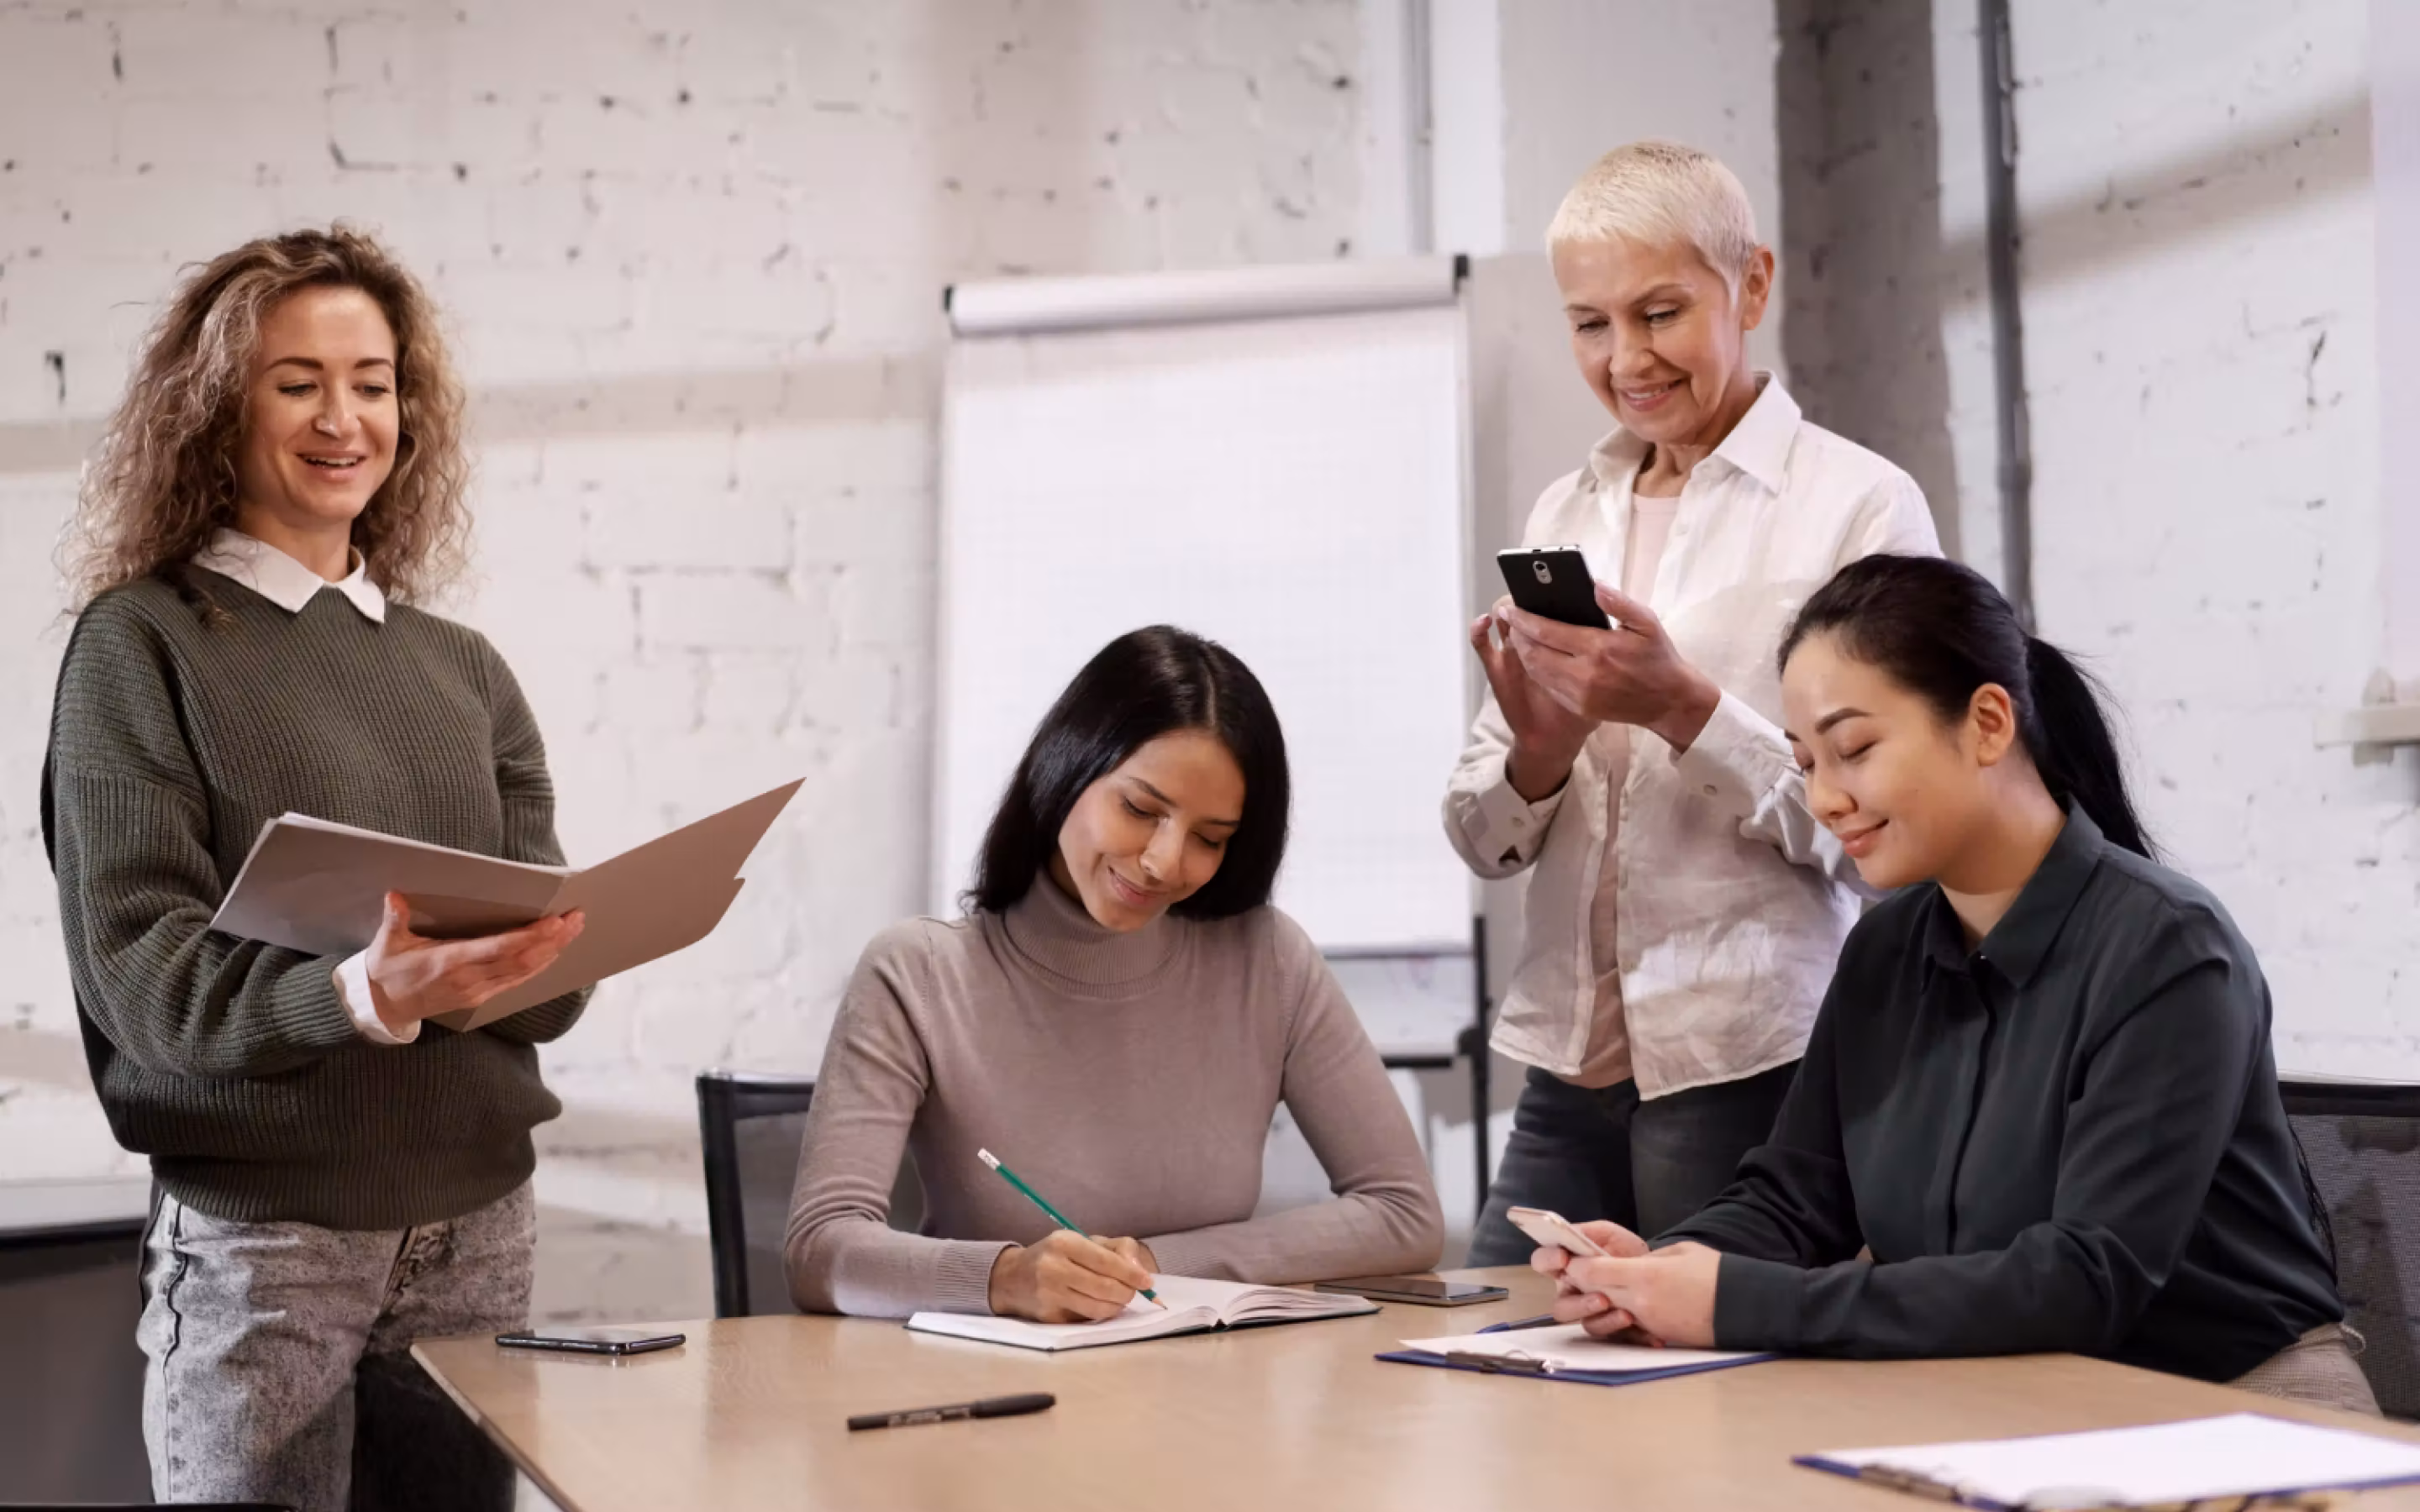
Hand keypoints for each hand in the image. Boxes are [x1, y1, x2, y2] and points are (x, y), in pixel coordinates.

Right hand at [364, 892, 583, 1031]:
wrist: (384, 1007)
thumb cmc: (387, 970)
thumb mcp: (386, 943)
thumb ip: (394, 919)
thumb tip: (395, 896)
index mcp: (448, 962)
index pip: (499, 949)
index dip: (530, 937)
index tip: (554, 921)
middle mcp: (469, 979)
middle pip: (521, 960)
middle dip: (553, 940)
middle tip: (576, 918)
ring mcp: (477, 991)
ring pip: (524, 971)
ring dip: (553, 951)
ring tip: (574, 929)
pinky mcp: (481, 997)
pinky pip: (517, 981)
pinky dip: (539, 966)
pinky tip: (555, 952)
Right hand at [987, 1231, 1157, 1322]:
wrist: (1012, 1277)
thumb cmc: (1056, 1256)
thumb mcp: (1083, 1242)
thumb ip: (1116, 1249)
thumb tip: (1139, 1272)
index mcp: (1064, 1243)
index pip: (1106, 1261)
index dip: (1130, 1273)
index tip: (1147, 1282)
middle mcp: (1053, 1268)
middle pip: (1104, 1287)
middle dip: (1126, 1292)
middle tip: (1132, 1293)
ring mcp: (1049, 1294)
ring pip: (1098, 1308)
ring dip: (1116, 1306)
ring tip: (1118, 1299)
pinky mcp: (1048, 1316)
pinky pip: (1085, 1319)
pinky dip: (1100, 1314)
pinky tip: (1100, 1306)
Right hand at [1470, 599, 1596, 799]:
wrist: (1560, 735)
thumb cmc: (1589, 702)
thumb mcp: (1604, 675)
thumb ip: (1606, 650)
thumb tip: (1601, 612)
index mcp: (1565, 638)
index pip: (1554, 607)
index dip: (1551, 594)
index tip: (1555, 580)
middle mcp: (1536, 641)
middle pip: (1527, 609)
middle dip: (1526, 597)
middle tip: (1530, 586)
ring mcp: (1512, 652)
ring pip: (1501, 621)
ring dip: (1503, 608)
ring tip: (1510, 604)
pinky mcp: (1496, 667)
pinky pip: (1482, 645)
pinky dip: (1479, 631)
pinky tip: (1484, 622)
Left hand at [1501, 583, 1720, 750]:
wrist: (1668, 701)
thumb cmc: (1657, 657)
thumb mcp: (1647, 622)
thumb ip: (1619, 602)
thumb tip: (1594, 585)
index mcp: (1599, 648)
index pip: (1547, 631)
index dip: (1522, 618)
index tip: (1508, 606)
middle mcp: (1585, 674)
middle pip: (1534, 653)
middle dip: (1517, 635)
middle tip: (1510, 619)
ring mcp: (1580, 695)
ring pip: (1537, 672)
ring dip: (1523, 653)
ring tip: (1519, 635)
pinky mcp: (1580, 708)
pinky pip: (1548, 687)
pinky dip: (1537, 670)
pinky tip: (1536, 656)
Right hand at [1529, 1220, 1653, 1336]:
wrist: (1657, 1272)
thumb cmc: (1627, 1252)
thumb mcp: (1609, 1234)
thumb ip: (1587, 1233)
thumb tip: (1568, 1236)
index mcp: (1567, 1266)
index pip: (1542, 1263)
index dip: (1548, 1260)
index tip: (1564, 1258)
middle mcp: (1572, 1292)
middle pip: (1560, 1305)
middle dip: (1578, 1303)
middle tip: (1600, 1296)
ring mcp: (1589, 1312)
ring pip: (1583, 1323)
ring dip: (1598, 1316)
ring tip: (1619, 1309)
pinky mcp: (1608, 1327)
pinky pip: (1607, 1333)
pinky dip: (1619, 1326)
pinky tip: (1632, 1319)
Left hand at [1555, 1241, 1723, 1346]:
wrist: (1744, 1308)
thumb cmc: (1715, 1274)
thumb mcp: (1679, 1252)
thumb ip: (1649, 1257)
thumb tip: (1630, 1262)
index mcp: (1644, 1276)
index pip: (1592, 1273)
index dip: (1577, 1265)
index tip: (1572, 1257)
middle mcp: (1640, 1302)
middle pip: (1593, 1293)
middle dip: (1582, 1283)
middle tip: (1578, 1271)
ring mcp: (1647, 1321)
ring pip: (1606, 1311)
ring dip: (1599, 1301)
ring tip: (1601, 1288)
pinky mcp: (1657, 1333)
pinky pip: (1628, 1324)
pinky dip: (1621, 1316)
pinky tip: (1625, 1305)